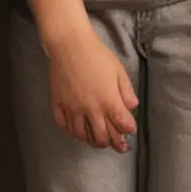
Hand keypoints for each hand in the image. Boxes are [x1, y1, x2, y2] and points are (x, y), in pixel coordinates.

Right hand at [44, 25, 137, 150]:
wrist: (70, 45)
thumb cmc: (97, 55)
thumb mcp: (118, 70)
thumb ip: (126, 91)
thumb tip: (132, 107)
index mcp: (108, 100)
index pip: (121, 124)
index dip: (128, 130)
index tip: (130, 131)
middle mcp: (90, 109)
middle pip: (102, 136)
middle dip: (113, 143)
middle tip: (118, 146)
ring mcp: (72, 109)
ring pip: (82, 135)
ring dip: (92, 141)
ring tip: (98, 142)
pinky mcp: (58, 105)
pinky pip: (64, 126)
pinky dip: (71, 132)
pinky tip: (77, 131)